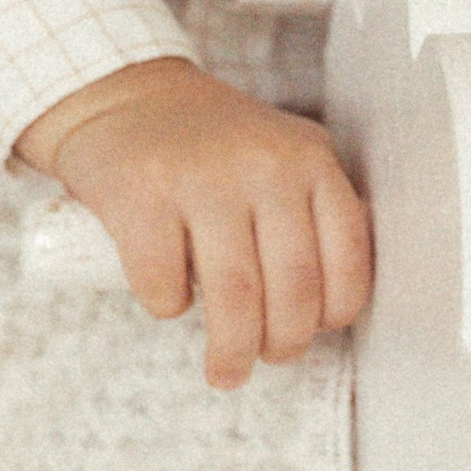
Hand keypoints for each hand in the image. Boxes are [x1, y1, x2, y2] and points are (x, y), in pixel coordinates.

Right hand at [17, 59, 373, 386]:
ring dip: (231, 351)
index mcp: (310, 159)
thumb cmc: (209, 146)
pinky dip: (169, 309)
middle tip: (266, 360)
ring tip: (226, 372)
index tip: (314, 330)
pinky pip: (165, 286)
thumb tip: (333, 304)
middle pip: (291, 288)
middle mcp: (263, 164)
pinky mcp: (139, 196)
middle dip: (283, 344)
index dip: (333, 313)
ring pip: (234, 298)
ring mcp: (199, 178)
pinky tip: (169, 299)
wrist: (124, 98)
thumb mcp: (282, 153)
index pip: (347, 258)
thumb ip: (316, 208)